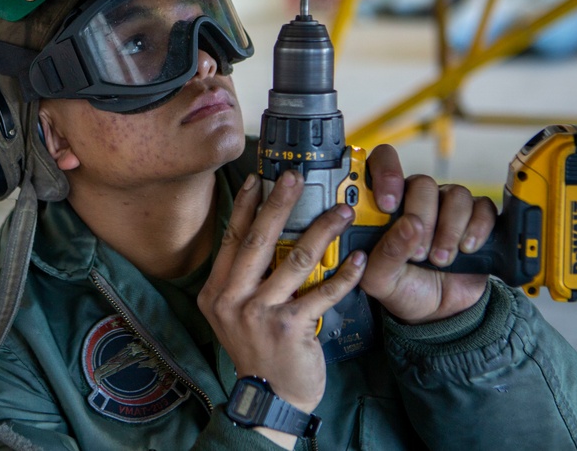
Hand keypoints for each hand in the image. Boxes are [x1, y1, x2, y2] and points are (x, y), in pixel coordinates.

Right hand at [198, 170, 365, 446]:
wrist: (269, 399)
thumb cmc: (258, 351)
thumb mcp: (236, 313)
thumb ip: (243, 278)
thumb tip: (263, 231)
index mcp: (217, 291)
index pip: (232, 238)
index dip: (244, 205)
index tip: (258, 178)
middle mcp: (232, 300)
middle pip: (258, 240)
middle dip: (279, 203)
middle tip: (296, 177)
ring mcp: (259, 315)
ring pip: (294, 260)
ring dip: (322, 231)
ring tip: (343, 210)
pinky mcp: (289, 328)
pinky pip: (321, 292)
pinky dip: (344, 274)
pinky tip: (359, 259)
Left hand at [361, 145, 497, 323]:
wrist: (437, 313)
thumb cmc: (401, 288)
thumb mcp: (380, 280)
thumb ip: (385, 253)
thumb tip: (409, 225)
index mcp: (385, 205)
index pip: (382, 163)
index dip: (386, 173)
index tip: (388, 205)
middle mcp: (415, 198)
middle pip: (423, 182)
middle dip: (422, 218)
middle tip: (419, 252)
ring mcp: (447, 206)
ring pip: (455, 193)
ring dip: (449, 229)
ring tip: (440, 259)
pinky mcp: (476, 218)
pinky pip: (483, 207)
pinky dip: (476, 229)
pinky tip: (466, 249)